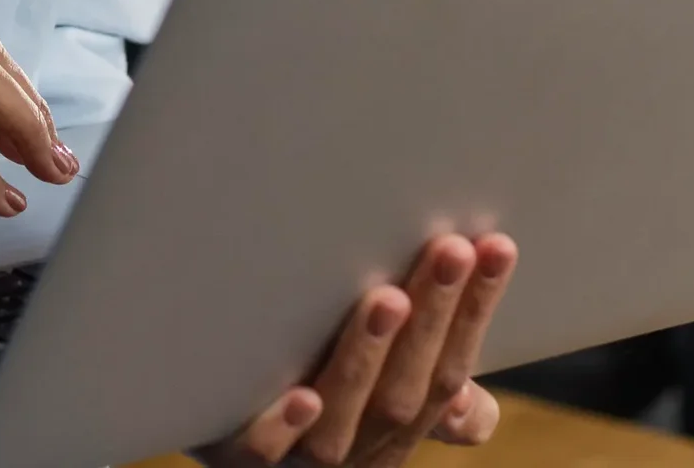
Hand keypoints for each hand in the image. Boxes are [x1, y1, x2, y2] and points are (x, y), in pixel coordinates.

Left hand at [198, 232, 517, 466]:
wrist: (197, 404)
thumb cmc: (303, 369)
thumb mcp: (372, 380)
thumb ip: (418, 383)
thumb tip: (475, 413)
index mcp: (393, 427)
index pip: (449, 376)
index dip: (474, 316)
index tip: (496, 247)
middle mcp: (353, 447)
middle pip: (403, 394)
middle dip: (431, 321)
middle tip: (449, 250)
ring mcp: (293, 454)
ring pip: (339, 420)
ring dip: (365, 359)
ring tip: (387, 299)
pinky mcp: (228, 450)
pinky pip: (258, 450)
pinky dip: (282, 427)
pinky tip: (301, 398)